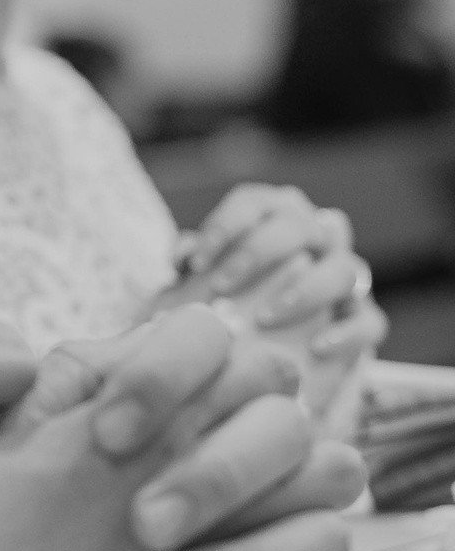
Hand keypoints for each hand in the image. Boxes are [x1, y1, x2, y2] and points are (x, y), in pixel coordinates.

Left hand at [166, 182, 385, 377]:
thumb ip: (196, 262)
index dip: (225, 224)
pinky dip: (346, 333)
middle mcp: (318, 238)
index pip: (256, 203)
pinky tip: (317, 347)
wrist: (278, 347)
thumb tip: (181, 255)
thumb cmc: (234, 299)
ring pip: (344, 270)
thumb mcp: (210, 276)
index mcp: (277, 218)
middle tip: (221, 285)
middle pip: (301, 226)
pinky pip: (369, 321)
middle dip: (260, 251)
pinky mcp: (365, 318)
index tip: (195, 261)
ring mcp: (347, 278)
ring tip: (265, 318)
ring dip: (305, 291)